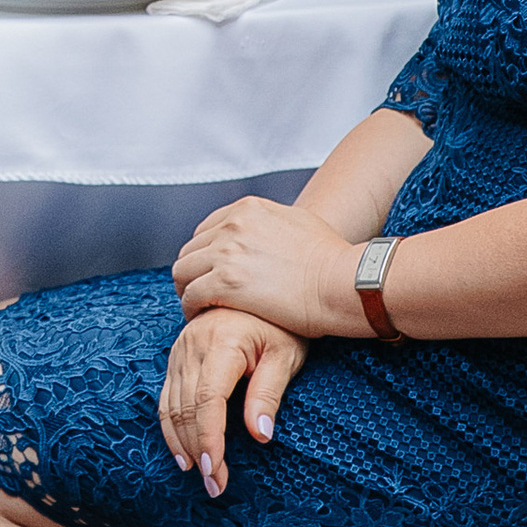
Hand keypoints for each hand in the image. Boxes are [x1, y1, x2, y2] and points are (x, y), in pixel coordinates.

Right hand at [157, 308, 307, 498]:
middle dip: (198, 451)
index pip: (207, 401)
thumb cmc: (280, 323)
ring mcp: (181, 349)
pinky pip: (166, 395)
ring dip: (181, 444)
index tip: (216, 472)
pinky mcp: (177, 355)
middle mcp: (193, 346)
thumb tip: (260, 435)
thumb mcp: (285, 355)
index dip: (209, 440)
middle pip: (186, 408)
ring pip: (170, 405)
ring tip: (198, 474)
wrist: (259, 289)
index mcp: (221, 343)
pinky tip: (182, 450)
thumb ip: (268, 394)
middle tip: (215, 485)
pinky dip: (170, 426)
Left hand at [170, 193, 356, 338]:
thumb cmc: (332, 259)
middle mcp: (233, 225)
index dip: (204, 254)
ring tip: (198, 307)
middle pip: (191, 249)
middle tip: (200, 293)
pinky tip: (201, 317)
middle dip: (193, 272)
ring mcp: (227, 253)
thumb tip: (267, 230)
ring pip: (183, 271)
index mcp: (248, 209)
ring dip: (187, 290)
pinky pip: (191, 295)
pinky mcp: (226, 284)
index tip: (209, 271)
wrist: (342, 282)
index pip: (206, 229)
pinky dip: (191, 308)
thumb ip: (272, 223)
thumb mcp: (299, 221)